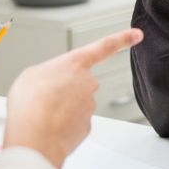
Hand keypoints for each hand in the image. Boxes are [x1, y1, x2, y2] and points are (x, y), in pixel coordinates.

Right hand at [3, 28, 143, 167]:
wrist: (35, 134)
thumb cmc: (32, 102)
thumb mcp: (31, 74)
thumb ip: (47, 74)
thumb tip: (50, 85)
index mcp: (76, 63)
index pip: (105, 46)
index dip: (122, 38)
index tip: (137, 34)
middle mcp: (88, 83)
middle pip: (79, 84)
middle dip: (64, 91)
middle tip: (43, 98)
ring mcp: (89, 106)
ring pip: (74, 105)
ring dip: (59, 109)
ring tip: (41, 113)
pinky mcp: (86, 127)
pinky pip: (73, 124)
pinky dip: (61, 126)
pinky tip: (48, 126)